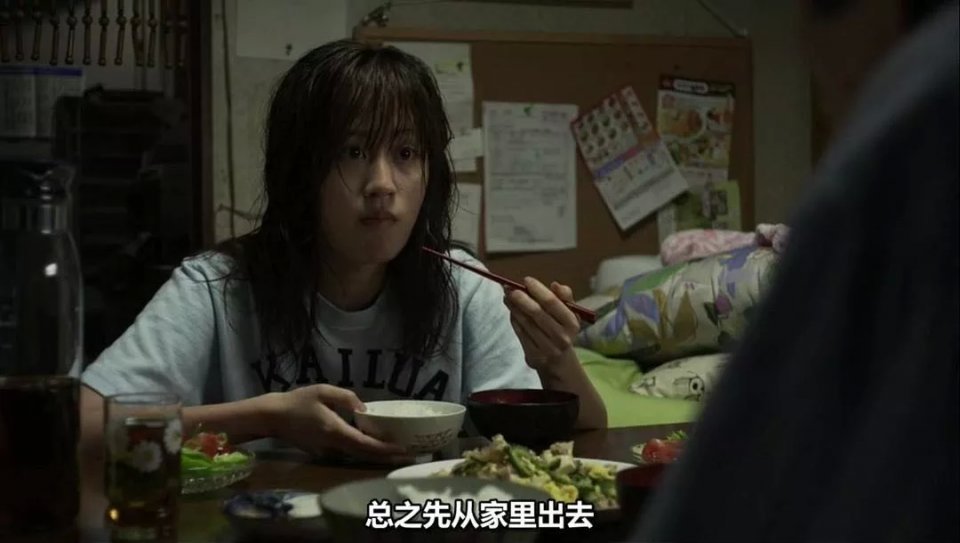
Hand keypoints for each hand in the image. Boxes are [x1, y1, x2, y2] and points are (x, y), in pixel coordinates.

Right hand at [262, 384, 409, 461]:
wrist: (273, 417)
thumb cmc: (298, 402)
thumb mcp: (323, 391)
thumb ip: (346, 398)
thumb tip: (365, 409)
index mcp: (335, 431)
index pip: (366, 445)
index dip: (386, 449)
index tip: (404, 450)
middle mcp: (333, 447)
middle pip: (365, 456)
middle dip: (387, 456)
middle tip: (409, 454)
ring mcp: (327, 453)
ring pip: (357, 456)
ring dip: (377, 455)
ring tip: (398, 450)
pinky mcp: (323, 453)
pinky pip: (348, 453)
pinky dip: (363, 451)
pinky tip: (375, 444)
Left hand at [504, 277, 580, 370]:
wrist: (560, 363)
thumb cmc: (563, 331)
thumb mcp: (571, 315)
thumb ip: (565, 297)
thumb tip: (555, 285)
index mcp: (572, 323)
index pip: (552, 303)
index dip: (538, 290)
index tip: (526, 280)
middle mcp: (561, 337)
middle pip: (536, 313)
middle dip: (521, 298)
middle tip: (509, 288)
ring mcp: (547, 348)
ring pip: (526, 323)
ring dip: (514, 307)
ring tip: (506, 296)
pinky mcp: (534, 355)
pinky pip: (520, 333)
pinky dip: (514, 320)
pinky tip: (511, 311)